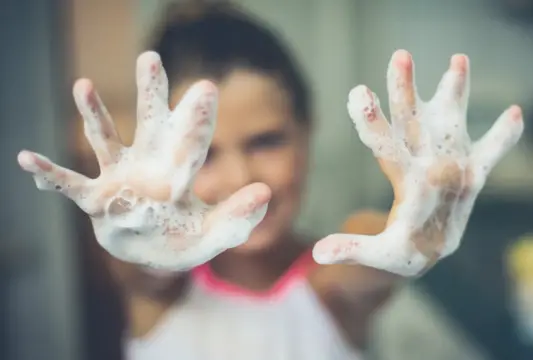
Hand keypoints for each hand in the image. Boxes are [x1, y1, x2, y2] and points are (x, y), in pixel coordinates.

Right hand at [17, 52, 270, 270]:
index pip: (193, 142)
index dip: (198, 118)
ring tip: (84, 84)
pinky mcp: (97, 199)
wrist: (155, 255)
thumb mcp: (216, 234)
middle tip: (151, 58)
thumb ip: (239, 216)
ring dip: (94, 114)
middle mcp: (150, 165)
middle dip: (151, 93)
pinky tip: (27, 158)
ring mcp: (120, 178)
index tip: (206, 88)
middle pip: (150, 124)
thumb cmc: (186, 239)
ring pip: (106, 140)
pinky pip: (70, 184)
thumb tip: (266, 191)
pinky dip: (50, 173)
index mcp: (181, 172)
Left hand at [313, 50, 523, 276]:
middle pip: (412, 120)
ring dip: (455, 92)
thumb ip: (353, 248)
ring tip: (458, 58)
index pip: (384, 144)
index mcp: (402, 177)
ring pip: (451, 121)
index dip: (371, 121)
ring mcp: (450, 163)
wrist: (428, 250)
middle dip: (406, 90)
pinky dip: (504, 137)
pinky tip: (516, 113)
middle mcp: (423, 161)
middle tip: (400, 56)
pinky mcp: (473, 175)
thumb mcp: (378, 253)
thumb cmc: (401, 250)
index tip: (357, 92)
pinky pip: (491, 153)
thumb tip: (318, 254)